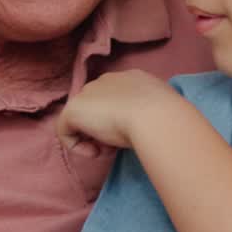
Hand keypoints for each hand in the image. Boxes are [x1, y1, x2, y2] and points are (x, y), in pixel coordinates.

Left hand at [57, 70, 173, 152]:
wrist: (154, 116)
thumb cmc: (166, 115)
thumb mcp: (164, 109)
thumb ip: (154, 112)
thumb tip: (153, 123)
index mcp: (132, 78)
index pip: (117, 98)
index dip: (121, 118)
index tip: (131, 134)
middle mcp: (107, 80)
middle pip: (97, 106)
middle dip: (104, 128)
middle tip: (117, 145)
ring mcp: (88, 92)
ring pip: (82, 118)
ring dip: (93, 137)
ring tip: (108, 150)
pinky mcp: (73, 109)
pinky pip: (65, 131)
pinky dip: (78, 146)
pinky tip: (95, 153)